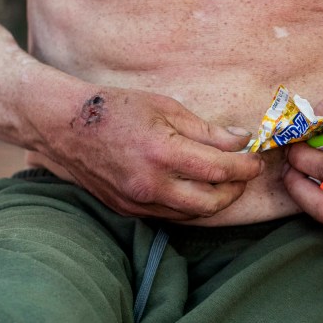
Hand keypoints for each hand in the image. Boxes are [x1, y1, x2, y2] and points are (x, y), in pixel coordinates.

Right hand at [45, 88, 262, 220]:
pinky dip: (189, 204)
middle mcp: (151, 184)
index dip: (245, 167)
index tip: (256, 159)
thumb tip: (240, 140)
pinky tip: (196, 187)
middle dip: (235, 190)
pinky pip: (170, 214)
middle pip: (210, 202)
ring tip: (225, 181)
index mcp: (162, 152)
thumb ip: (206, 130)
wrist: (66, 125)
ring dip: (215, 200)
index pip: (219, 170)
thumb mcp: (165, 108)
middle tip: (245, 173)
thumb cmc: (117, 108)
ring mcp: (138, 201)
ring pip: (191, 214)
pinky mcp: (128, 210)